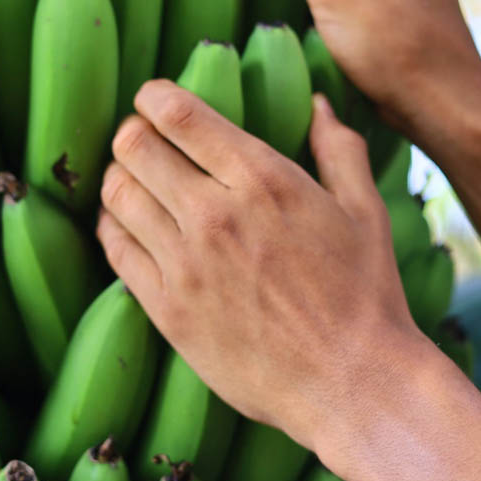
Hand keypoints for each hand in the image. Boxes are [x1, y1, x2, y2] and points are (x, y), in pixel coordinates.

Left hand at [96, 81, 429, 448]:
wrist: (353, 384)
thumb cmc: (366, 295)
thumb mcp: (366, 211)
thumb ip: (339, 149)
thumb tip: (317, 102)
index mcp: (263, 179)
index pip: (176, 114)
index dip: (153, 96)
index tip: (154, 99)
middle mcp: (215, 215)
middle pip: (133, 146)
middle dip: (132, 132)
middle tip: (143, 140)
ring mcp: (186, 265)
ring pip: (116, 194)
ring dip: (119, 177)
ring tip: (135, 180)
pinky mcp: (169, 310)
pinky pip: (115, 249)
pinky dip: (113, 226)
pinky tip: (130, 225)